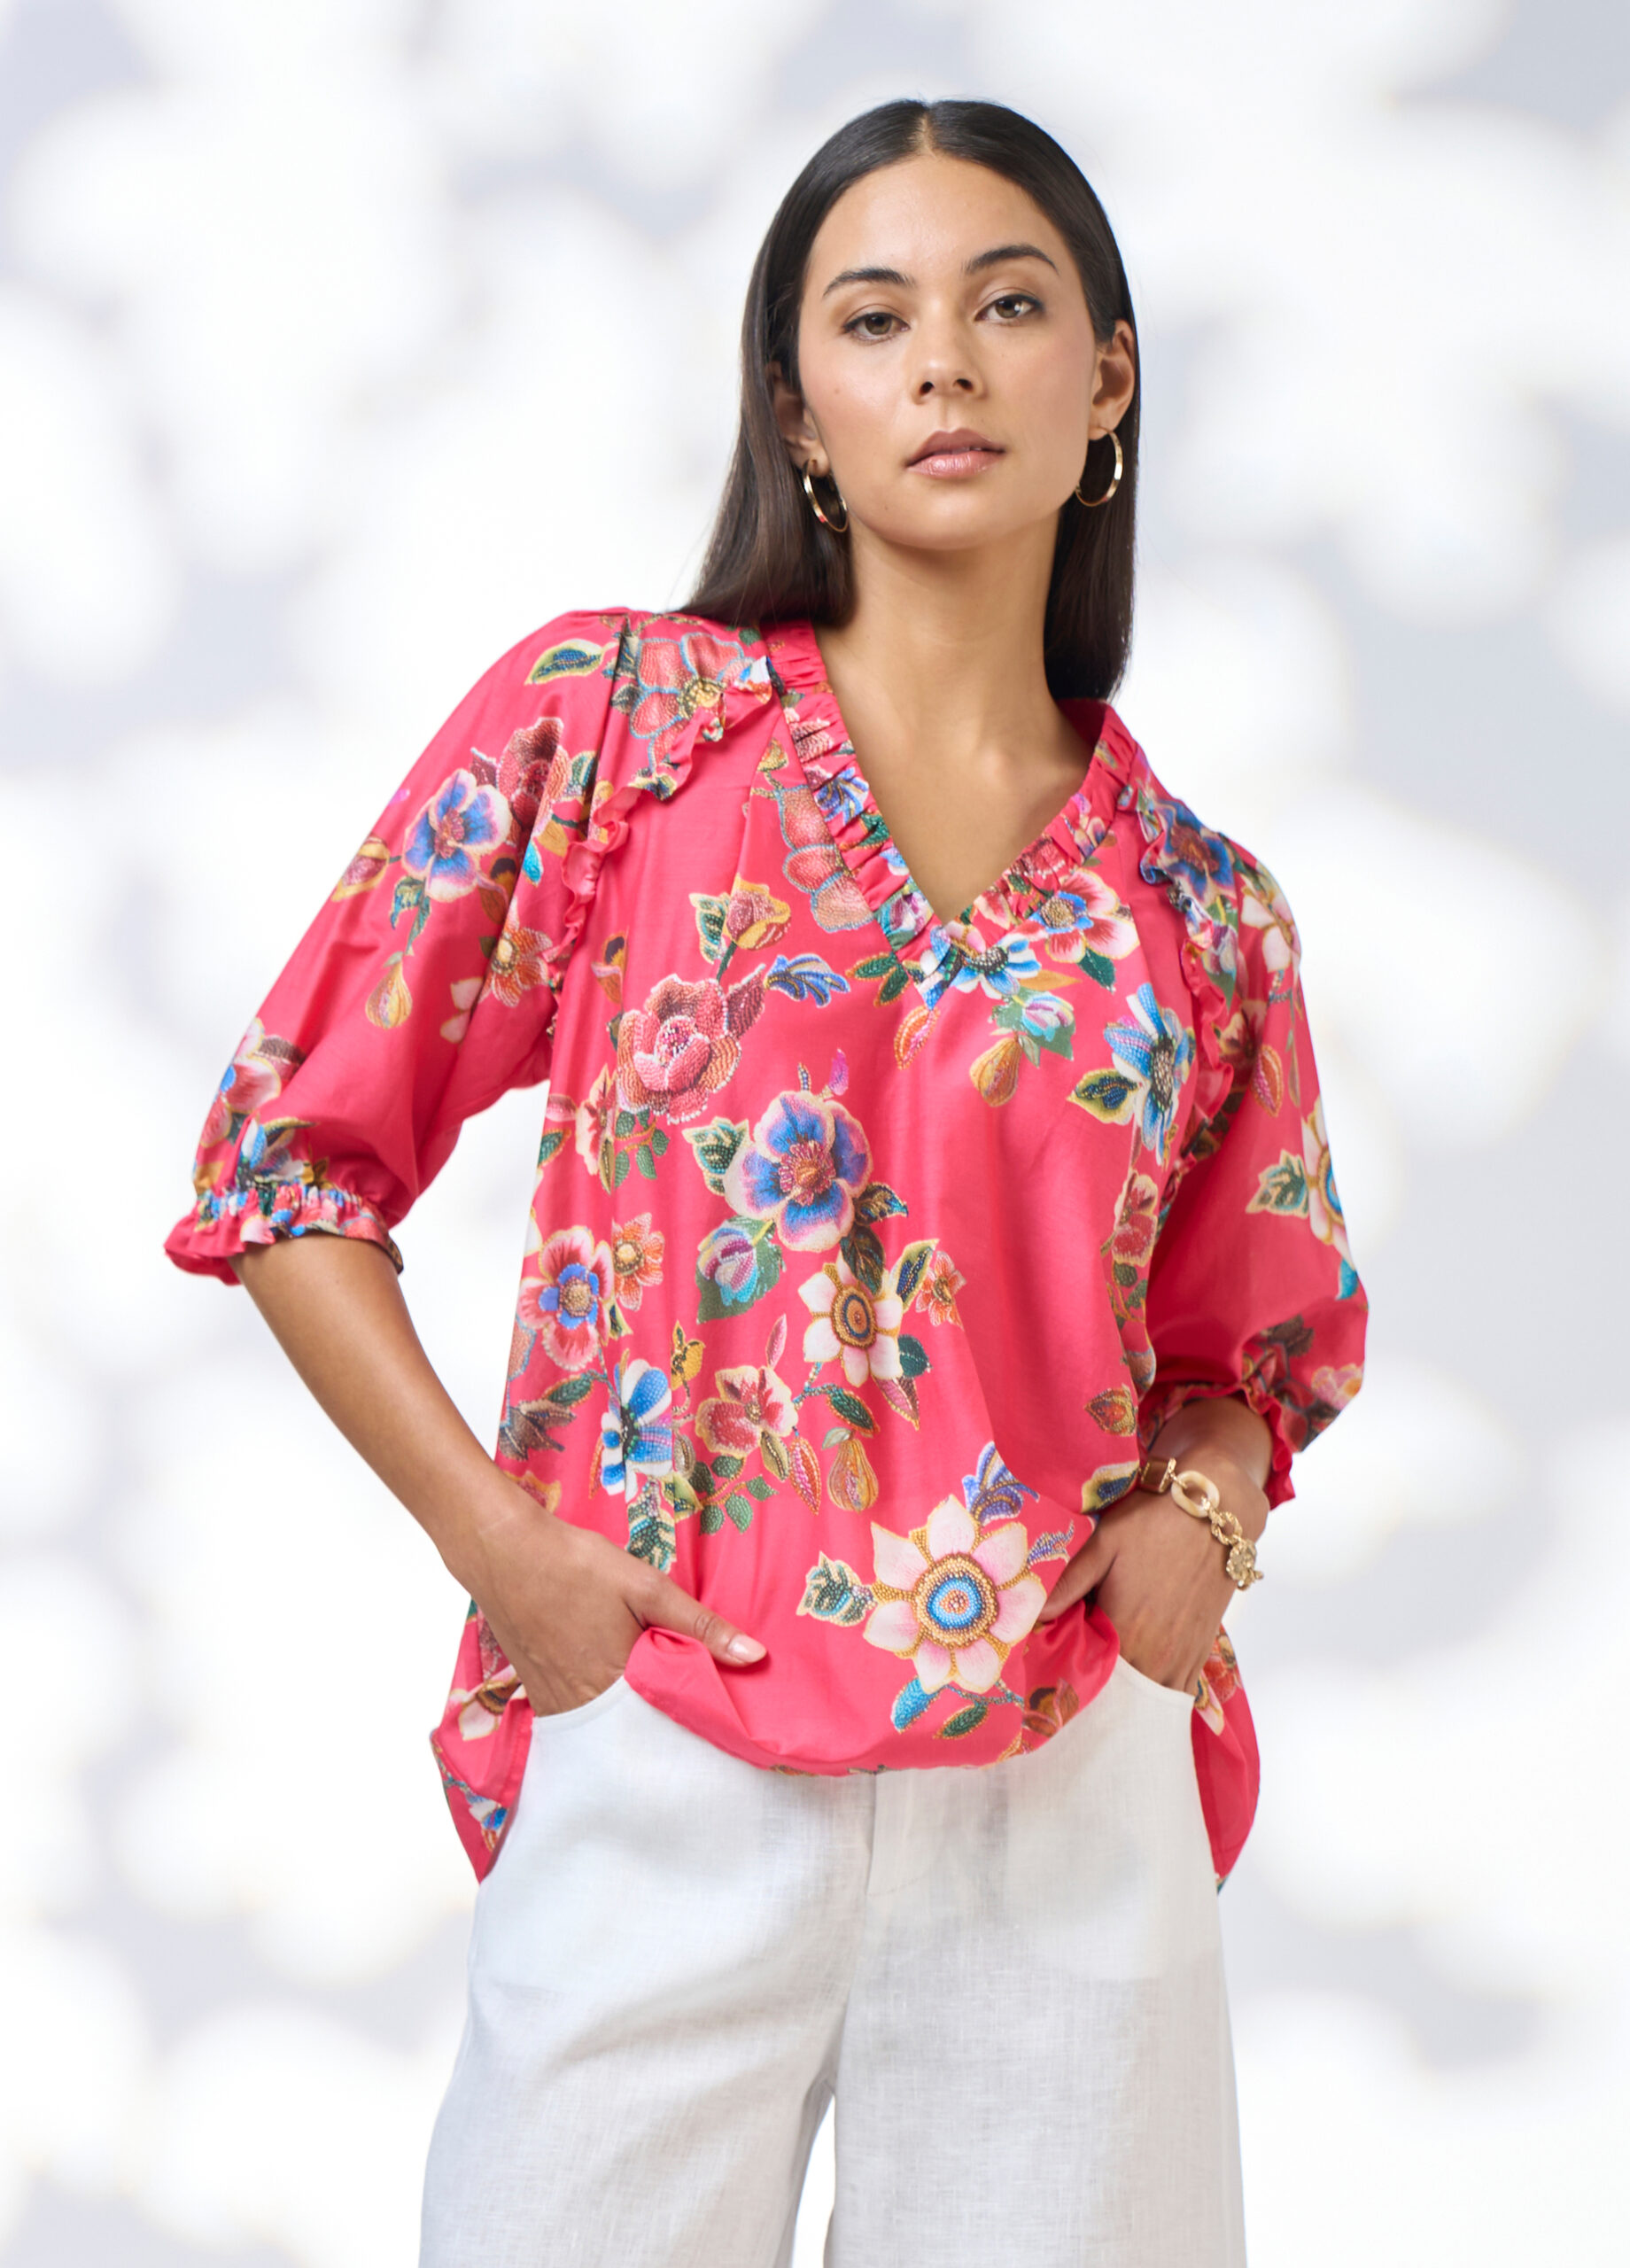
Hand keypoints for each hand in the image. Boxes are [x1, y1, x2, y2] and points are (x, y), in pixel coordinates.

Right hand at [459, 1482, 765, 1716]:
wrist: (503, 1552)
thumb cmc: (576, 1565)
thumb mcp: (647, 1587)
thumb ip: (700, 1626)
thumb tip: (755, 1656)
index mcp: (620, 1684)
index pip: (673, 1723)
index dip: (701, 1720)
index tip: (730, 1722)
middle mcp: (586, 1707)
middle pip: (641, 1732)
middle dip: (670, 1725)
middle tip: (701, 1712)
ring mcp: (557, 1704)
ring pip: (610, 1728)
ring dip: (637, 1718)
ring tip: (663, 1699)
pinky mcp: (540, 1694)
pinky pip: (582, 1718)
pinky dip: (606, 1710)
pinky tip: (620, 1690)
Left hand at [1036, 1450, 1267, 1694]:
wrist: (1216, 1509)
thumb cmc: (1153, 1521)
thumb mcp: (1104, 1542)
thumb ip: (1070, 1583)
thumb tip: (1034, 1614)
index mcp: (1125, 1630)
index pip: (1089, 1676)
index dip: (1069, 1675)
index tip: (1054, 1670)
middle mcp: (1155, 1653)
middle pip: (1120, 1695)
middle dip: (1098, 1692)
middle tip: (1077, 1678)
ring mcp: (1182, 1655)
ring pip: (1149, 1697)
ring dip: (1129, 1695)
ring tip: (1107, 1682)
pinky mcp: (1201, 1648)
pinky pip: (1178, 1688)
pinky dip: (1157, 1689)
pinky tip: (1140, 1680)